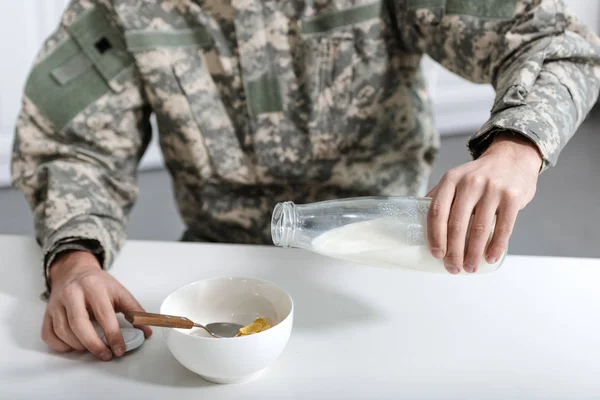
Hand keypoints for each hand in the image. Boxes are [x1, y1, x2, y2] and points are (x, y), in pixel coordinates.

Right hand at [43, 250, 151, 359]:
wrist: (73, 271)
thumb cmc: (98, 283)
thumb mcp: (119, 291)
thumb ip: (134, 311)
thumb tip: (146, 332)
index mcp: (93, 286)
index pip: (104, 313)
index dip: (113, 334)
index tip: (120, 349)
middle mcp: (72, 293)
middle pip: (79, 324)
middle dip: (94, 344)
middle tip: (106, 355)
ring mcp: (56, 303)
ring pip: (63, 331)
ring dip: (79, 346)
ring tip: (94, 348)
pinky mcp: (46, 313)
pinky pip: (49, 335)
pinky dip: (61, 346)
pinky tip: (74, 346)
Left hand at [427, 133, 542, 273]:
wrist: (512, 158)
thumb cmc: (479, 175)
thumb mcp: (456, 177)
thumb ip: (440, 196)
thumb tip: (417, 221)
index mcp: (451, 179)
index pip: (437, 211)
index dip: (435, 236)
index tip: (436, 254)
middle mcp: (470, 182)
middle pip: (457, 224)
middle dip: (454, 252)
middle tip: (453, 268)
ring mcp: (492, 189)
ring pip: (480, 229)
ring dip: (474, 254)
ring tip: (470, 268)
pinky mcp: (512, 197)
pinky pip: (503, 228)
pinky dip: (496, 246)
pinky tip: (490, 258)